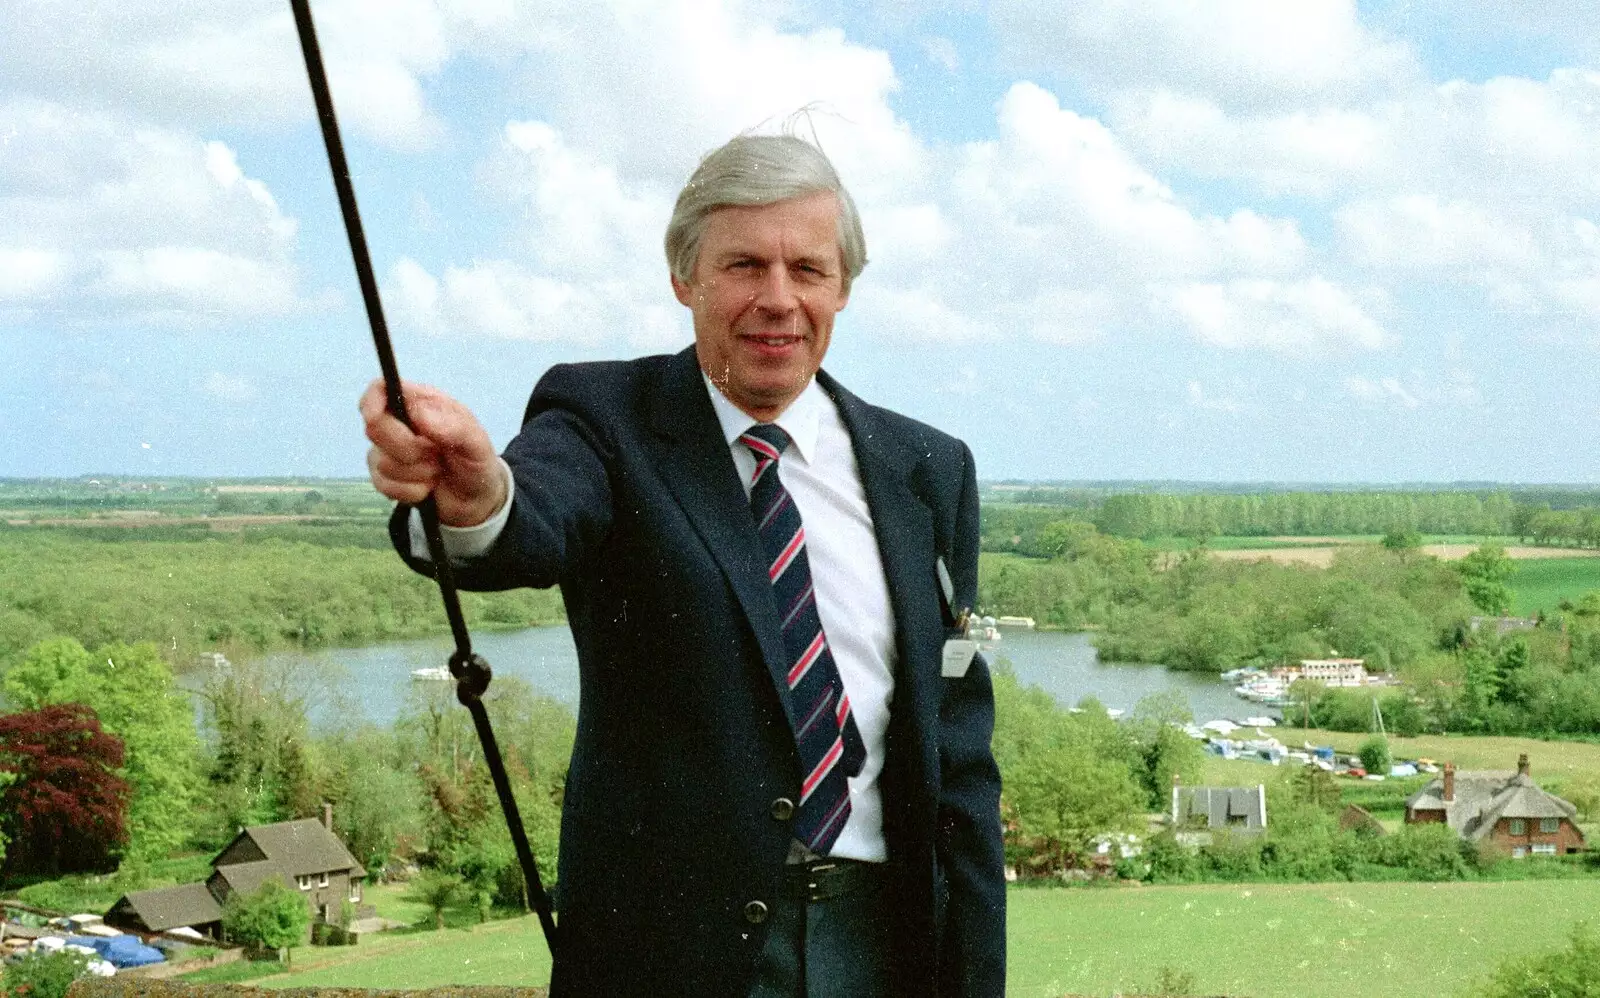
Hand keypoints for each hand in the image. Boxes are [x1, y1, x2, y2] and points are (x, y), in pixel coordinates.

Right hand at [360, 379, 506, 526]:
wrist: (476, 499)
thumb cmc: (476, 461)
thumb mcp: (477, 443)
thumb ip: (453, 426)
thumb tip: (418, 412)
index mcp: (420, 403)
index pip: (380, 390)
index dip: (372, 401)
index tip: (376, 418)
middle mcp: (399, 424)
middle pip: (374, 428)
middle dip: (407, 448)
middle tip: (435, 453)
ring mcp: (388, 452)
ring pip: (382, 463)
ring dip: (416, 473)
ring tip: (437, 470)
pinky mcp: (385, 479)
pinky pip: (384, 486)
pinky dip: (411, 491)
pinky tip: (427, 486)